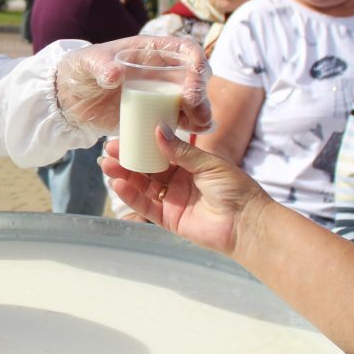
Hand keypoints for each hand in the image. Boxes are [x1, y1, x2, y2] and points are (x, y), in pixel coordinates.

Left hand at [54, 35, 211, 134]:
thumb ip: (100, 65)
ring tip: (201, 126)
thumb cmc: (81, 70)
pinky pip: (178, 120)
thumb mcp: (87, 63)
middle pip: (193, 79)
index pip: (183, 50)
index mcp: (151, 51)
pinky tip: (195, 133)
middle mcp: (162, 71)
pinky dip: (189, 126)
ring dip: (200, 112)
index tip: (197, 78)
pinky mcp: (155, 115)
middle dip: (200, 94)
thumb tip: (115, 75)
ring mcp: (161, 94)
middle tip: (198, 112)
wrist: (70, 97)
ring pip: (191, 102)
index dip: (196, 61)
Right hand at [100, 127, 268, 257]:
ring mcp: (172, 200)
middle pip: (146, 169)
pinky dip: (131, 196)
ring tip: (107, 165)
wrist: (246, 223)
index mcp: (189, 164)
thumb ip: (181, 150)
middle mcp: (177, 181)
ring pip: (142, 186)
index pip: (159, 151)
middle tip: (108, 150)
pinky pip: (146, 206)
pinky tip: (118, 184)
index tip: (123, 135)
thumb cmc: (235, 189)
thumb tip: (158, 130)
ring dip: (124, 176)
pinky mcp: (169, 219)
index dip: (141, 144)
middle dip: (127, 159)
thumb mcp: (209, 163)